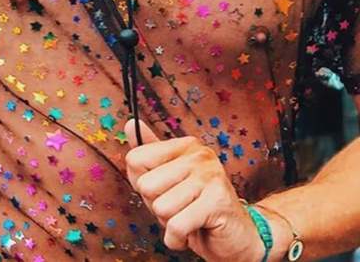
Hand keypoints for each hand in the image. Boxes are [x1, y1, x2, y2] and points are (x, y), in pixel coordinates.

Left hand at [124, 120, 264, 261]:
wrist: (235, 237)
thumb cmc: (195, 206)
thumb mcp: (167, 180)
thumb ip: (148, 153)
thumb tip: (129, 124)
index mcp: (185, 146)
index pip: (135, 160)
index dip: (142, 184)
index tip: (164, 190)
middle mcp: (199, 154)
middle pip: (146, 185)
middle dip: (156, 206)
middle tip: (179, 208)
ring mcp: (210, 176)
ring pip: (161, 207)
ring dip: (169, 223)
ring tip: (188, 217)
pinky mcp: (217, 201)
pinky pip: (176, 226)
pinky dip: (178, 239)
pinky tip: (192, 232)